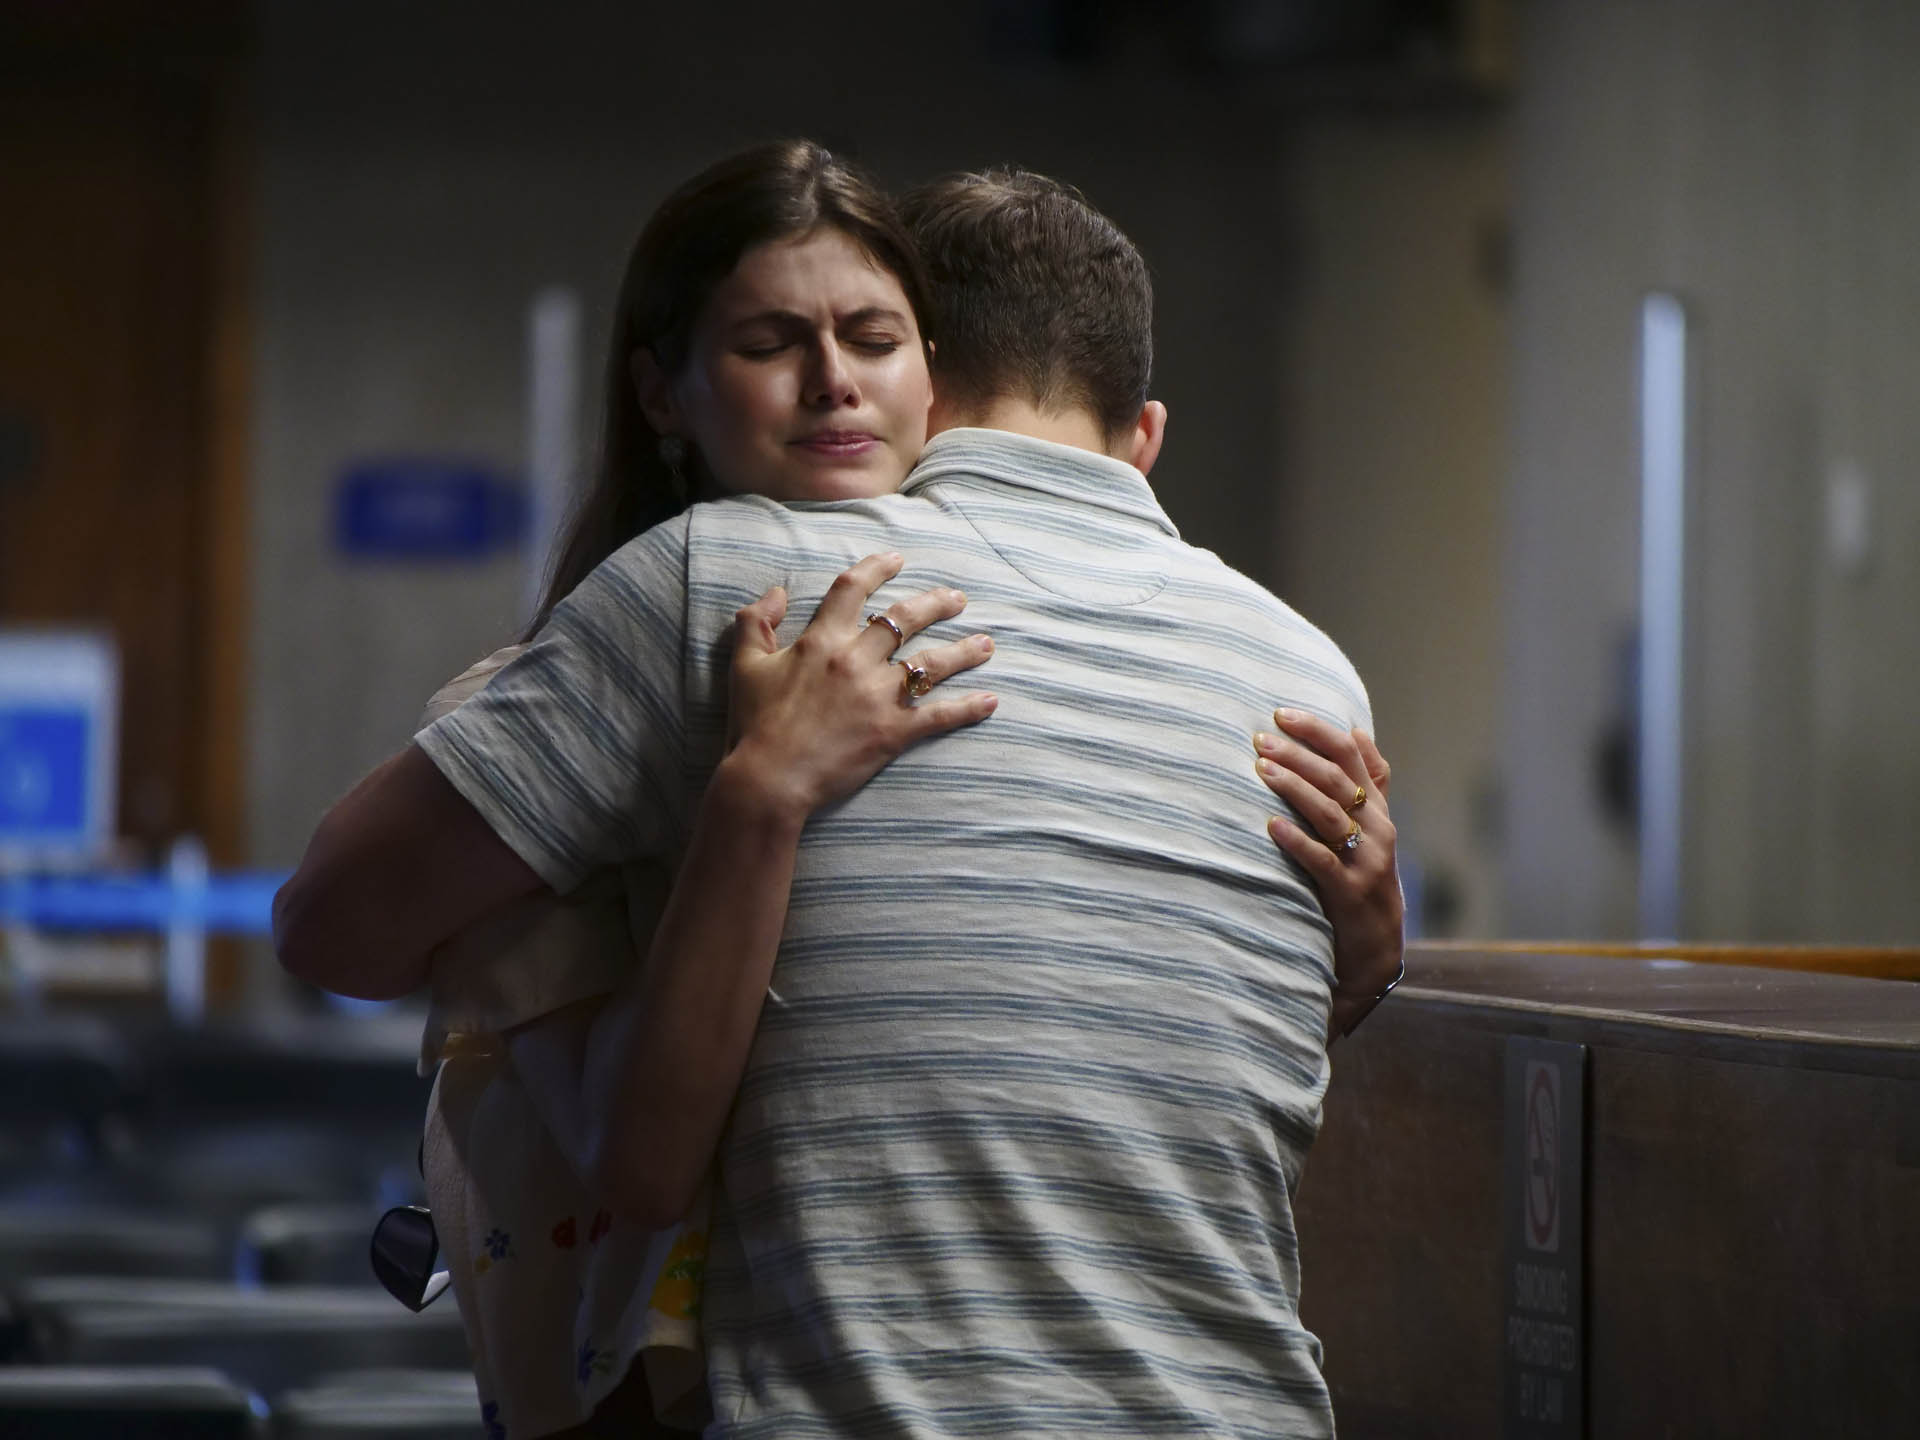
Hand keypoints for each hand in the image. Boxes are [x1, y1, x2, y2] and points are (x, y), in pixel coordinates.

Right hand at [725, 552, 997, 821]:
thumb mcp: (745, 665)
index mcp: (821, 641)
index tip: (897, 559)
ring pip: (932, 663)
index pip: (853, 590)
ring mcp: (879, 696)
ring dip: (964, 651)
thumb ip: (756, 622)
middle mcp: (856, 660)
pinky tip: (990, 701)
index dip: (876, 568)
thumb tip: (777, 591)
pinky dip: (968, 708)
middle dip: (937, 604)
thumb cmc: (754, 723)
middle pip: (906, 619)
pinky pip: (940, 716)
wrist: (769, 778)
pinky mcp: (894, 732)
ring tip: (987, 644)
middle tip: (957, 599)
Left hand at [1253, 710, 1403, 1041]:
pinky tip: (1271, 825)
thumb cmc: (1365, 878)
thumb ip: (1370, 780)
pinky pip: (1322, 861)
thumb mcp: (1374, 827)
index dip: (1317, 730)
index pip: (1351, 755)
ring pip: (1330, 814)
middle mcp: (1376, 829)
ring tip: (1261, 770)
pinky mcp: (1349, 894)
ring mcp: (1365, 862)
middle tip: (1260, 739)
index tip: (1280, 713)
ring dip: (1294, 788)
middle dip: (1297, 755)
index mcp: (1376, 808)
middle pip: (1337, 779)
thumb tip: (1359, 729)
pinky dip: (1297, 840)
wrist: (1377, 948)